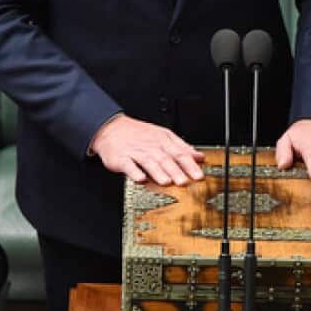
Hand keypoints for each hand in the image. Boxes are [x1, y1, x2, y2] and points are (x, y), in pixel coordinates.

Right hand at [89, 114, 204, 184]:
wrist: (111, 128)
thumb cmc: (138, 134)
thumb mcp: (162, 135)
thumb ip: (182, 147)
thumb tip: (199, 157)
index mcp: (162, 141)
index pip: (179, 153)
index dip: (190, 165)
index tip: (199, 175)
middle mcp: (151, 147)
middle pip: (165, 159)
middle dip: (176, 171)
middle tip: (185, 182)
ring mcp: (136, 152)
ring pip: (149, 162)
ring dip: (158, 172)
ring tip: (166, 182)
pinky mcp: (121, 159)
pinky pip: (129, 165)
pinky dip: (135, 172)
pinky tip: (141, 179)